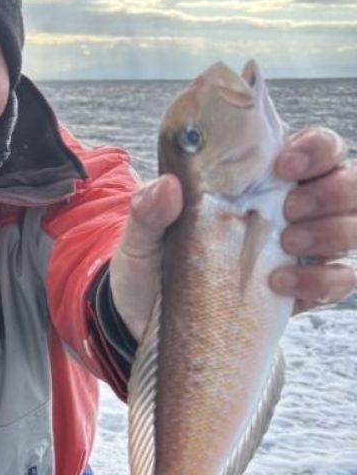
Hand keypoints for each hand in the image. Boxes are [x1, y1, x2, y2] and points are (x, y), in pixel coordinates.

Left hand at [109, 128, 356, 339]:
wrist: (149, 327)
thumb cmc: (150, 270)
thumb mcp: (140, 240)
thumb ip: (148, 212)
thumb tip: (166, 186)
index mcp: (258, 180)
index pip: (315, 147)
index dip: (315, 148)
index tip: (285, 164)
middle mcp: (290, 209)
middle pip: (348, 183)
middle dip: (330, 191)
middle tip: (289, 208)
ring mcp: (302, 251)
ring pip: (353, 227)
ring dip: (331, 231)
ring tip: (286, 243)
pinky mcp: (302, 291)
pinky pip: (339, 280)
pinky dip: (320, 281)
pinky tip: (280, 284)